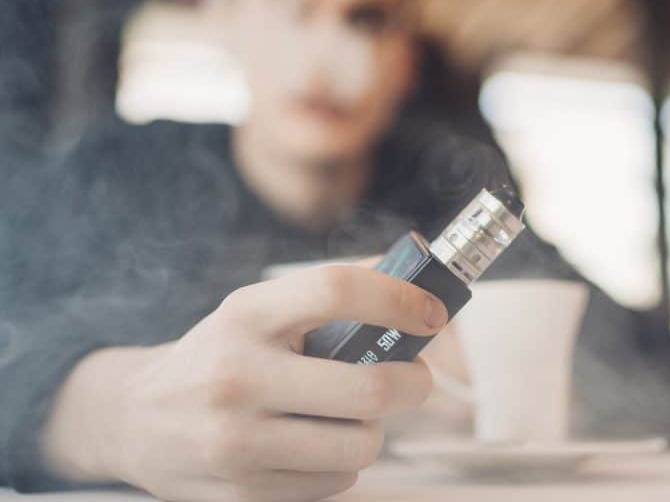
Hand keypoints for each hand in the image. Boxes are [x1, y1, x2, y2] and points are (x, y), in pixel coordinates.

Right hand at [42, 265, 447, 501]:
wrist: (135, 419)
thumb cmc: (220, 355)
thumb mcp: (257, 312)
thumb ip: (328, 302)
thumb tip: (420, 295)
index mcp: (245, 315)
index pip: (336, 290)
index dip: (398, 299)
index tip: (432, 314)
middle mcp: (236, 377)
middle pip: (368, 388)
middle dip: (412, 385)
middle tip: (413, 379)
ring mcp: (236, 442)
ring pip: (360, 444)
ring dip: (371, 430)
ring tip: (348, 415)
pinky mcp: (242, 493)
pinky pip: (335, 482)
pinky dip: (340, 464)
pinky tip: (311, 446)